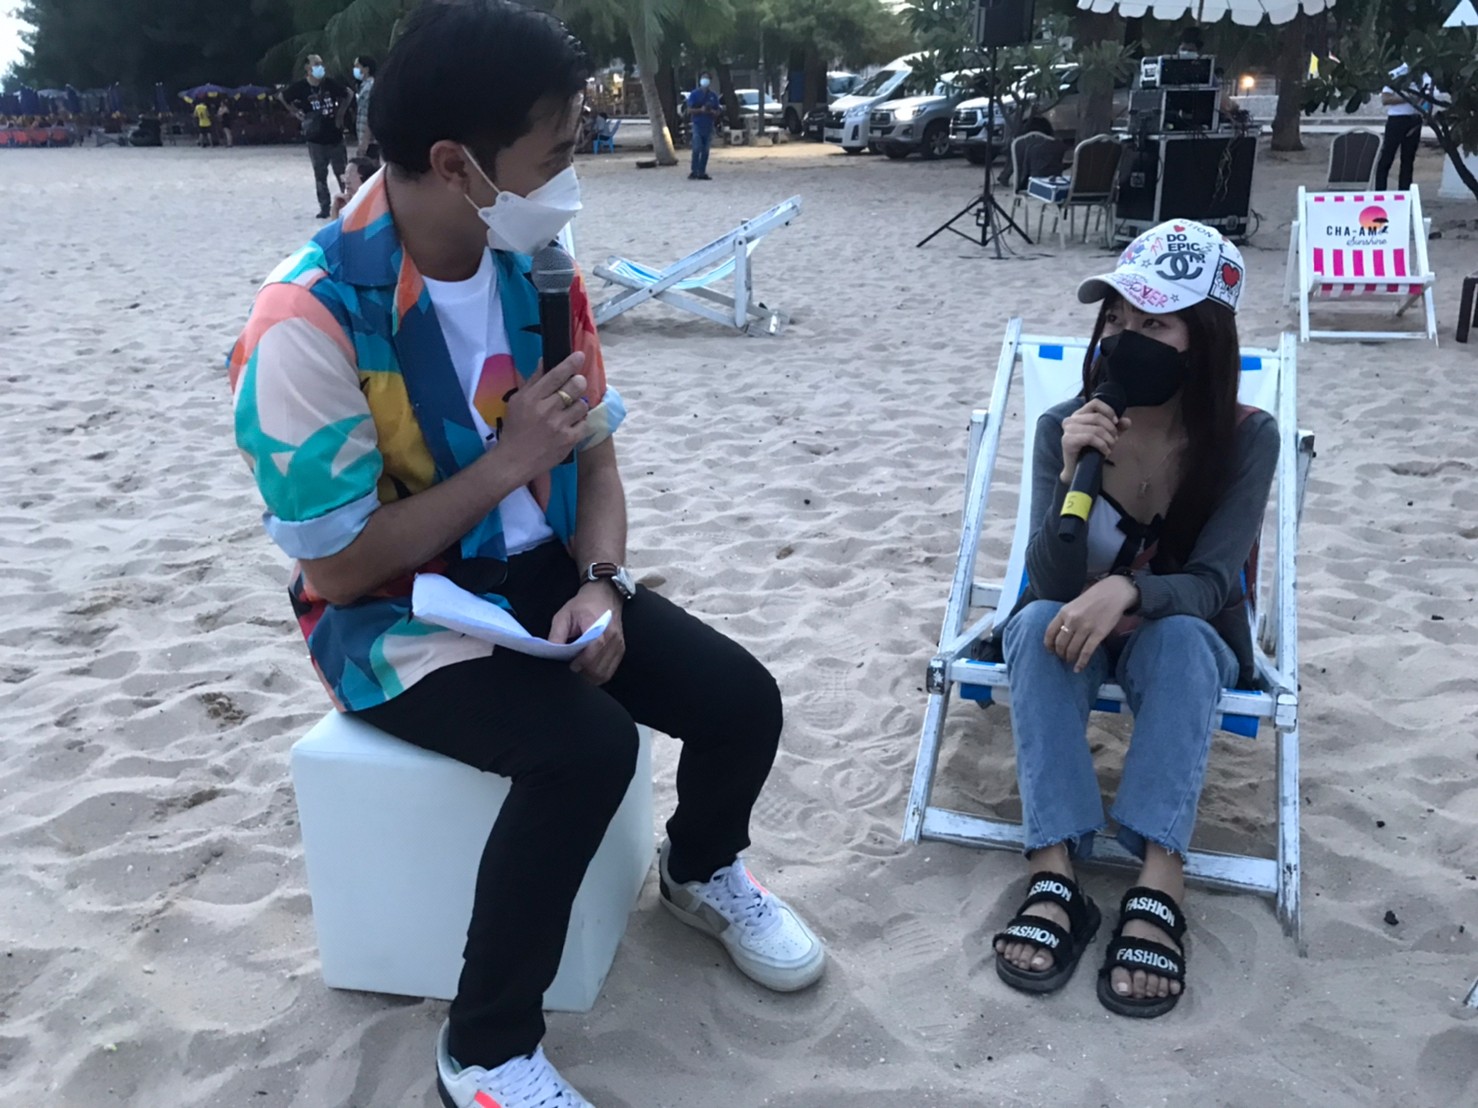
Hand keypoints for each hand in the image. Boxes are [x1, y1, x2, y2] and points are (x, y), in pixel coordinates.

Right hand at [494, 351, 588, 481]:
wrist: (514, 460)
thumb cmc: (514, 429)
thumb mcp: (517, 401)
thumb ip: (532, 381)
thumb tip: (544, 360)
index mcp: (532, 398)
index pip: (556, 375)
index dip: (570, 364)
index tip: (580, 356)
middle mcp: (547, 410)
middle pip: (574, 387)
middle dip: (579, 382)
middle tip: (577, 384)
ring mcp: (560, 426)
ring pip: (582, 405)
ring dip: (579, 403)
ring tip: (571, 407)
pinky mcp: (569, 440)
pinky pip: (584, 423)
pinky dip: (580, 421)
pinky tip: (572, 423)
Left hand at [550, 583, 625, 683]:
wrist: (604, 595)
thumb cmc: (583, 605)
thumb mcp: (564, 615)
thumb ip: (557, 634)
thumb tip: (552, 652)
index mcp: (598, 626)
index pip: (593, 650)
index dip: (581, 662)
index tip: (570, 666)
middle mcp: (612, 637)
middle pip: (599, 666)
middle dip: (584, 672)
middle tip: (572, 668)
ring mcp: (618, 644)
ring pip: (604, 672)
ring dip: (590, 676)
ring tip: (580, 670)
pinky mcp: (620, 649)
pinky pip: (610, 670)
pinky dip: (599, 674)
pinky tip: (589, 670)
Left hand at [1043, 577, 1137, 671]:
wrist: (1113, 593)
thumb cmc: (1093, 598)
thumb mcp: (1074, 604)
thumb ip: (1065, 618)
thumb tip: (1058, 635)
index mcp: (1064, 612)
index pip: (1050, 632)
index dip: (1048, 645)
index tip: (1050, 651)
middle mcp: (1072, 620)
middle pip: (1060, 644)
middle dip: (1060, 654)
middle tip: (1063, 657)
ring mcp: (1085, 627)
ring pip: (1072, 649)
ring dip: (1069, 658)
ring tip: (1070, 661)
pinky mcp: (1098, 634)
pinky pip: (1086, 652)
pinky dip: (1081, 663)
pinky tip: (1078, 669)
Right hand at [1059, 399, 1130, 483]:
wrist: (1077, 471)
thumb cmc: (1090, 452)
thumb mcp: (1106, 437)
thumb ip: (1116, 428)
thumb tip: (1127, 421)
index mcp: (1079, 415)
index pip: (1095, 403)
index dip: (1108, 411)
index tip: (1116, 422)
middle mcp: (1070, 420)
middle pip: (1097, 417)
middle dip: (1111, 429)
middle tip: (1115, 441)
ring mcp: (1068, 430)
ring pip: (1096, 428)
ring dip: (1108, 439)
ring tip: (1111, 448)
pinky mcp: (1067, 440)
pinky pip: (1090, 437)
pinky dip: (1102, 445)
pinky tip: (1105, 453)